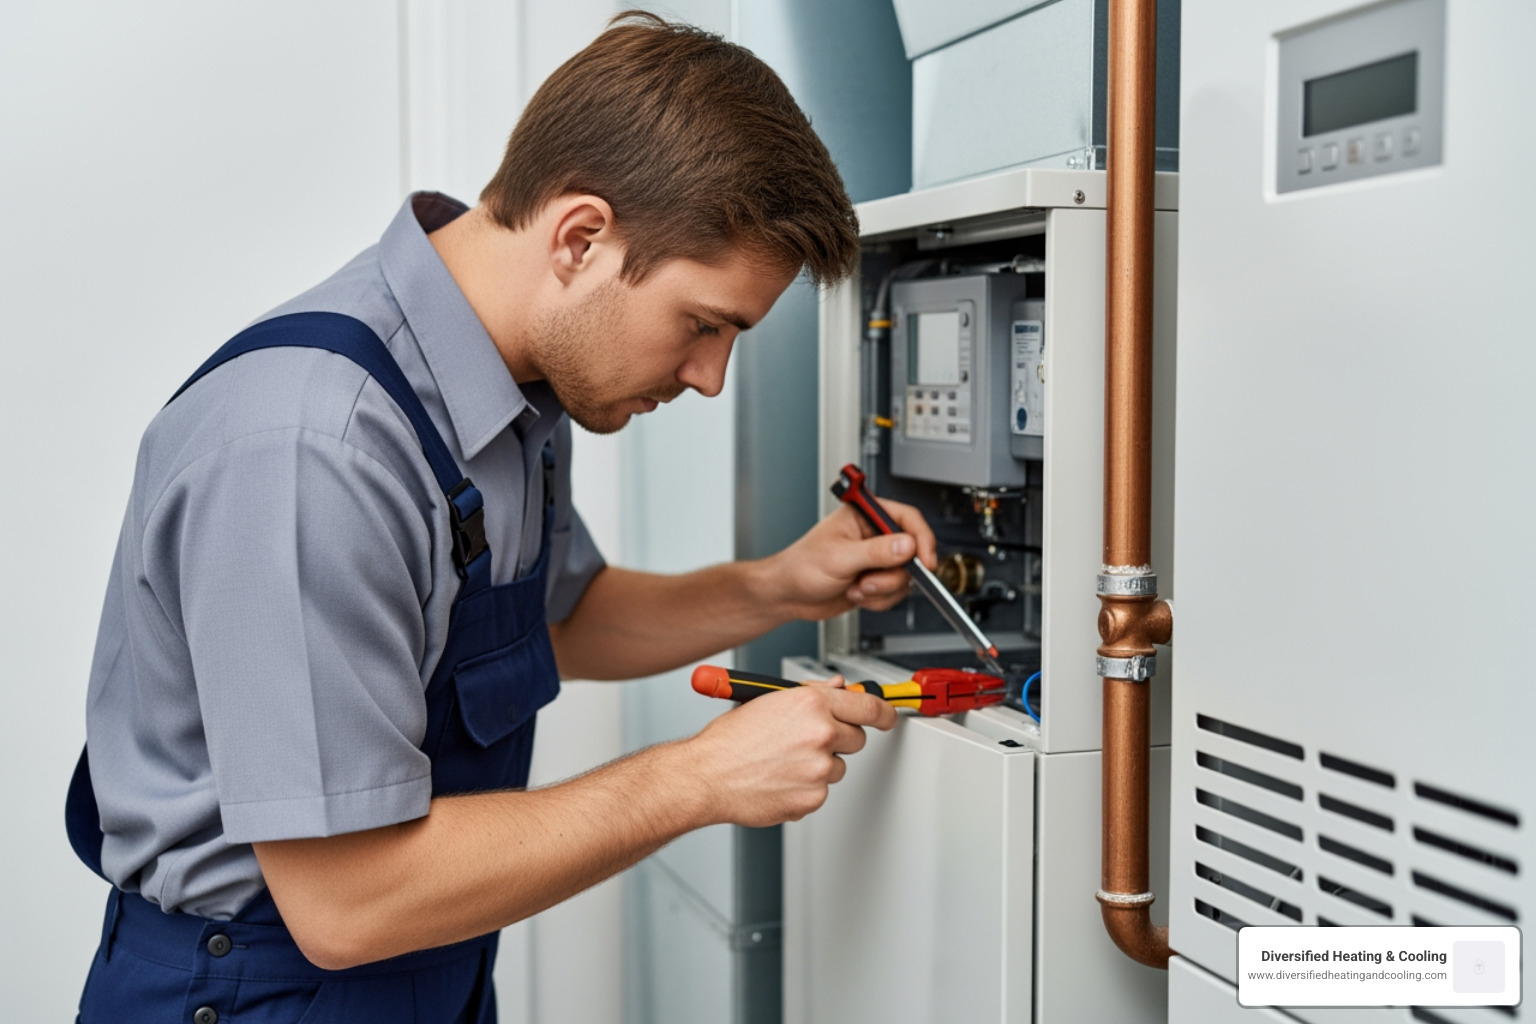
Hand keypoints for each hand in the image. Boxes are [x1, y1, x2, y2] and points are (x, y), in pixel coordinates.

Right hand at [683, 677, 896, 827]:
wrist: (707, 775)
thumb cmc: (730, 739)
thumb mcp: (770, 700)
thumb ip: (811, 694)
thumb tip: (838, 689)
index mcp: (811, 703)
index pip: (869, 706)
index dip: (884, 713)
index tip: (888, 716)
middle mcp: (820, 733)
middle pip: (857, 738)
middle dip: (839, 739)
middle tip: (808, 741)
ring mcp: (819, 768)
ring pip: (838, 767)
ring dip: (820, 765)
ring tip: (783, 762)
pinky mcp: (813, 797)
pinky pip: (821, 791)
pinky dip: (806, 788)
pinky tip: (779, 779)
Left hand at [759, 500, 937, 619]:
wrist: (788, 595)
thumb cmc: (800, 567)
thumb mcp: (840, 557)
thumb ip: (876, 552)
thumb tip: (907, 545)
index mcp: (865, 515)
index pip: (907, 519)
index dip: (921, 539)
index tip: (924, 561)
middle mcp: (874, 535)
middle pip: (911, 551)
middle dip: (892, 574)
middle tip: (872, 580)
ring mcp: (876, 559)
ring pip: (904, 576)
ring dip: (882, 590)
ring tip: (857, 587)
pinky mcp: (876, 580)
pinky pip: (895, 592)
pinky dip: (879, 600)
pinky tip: (856, 594)